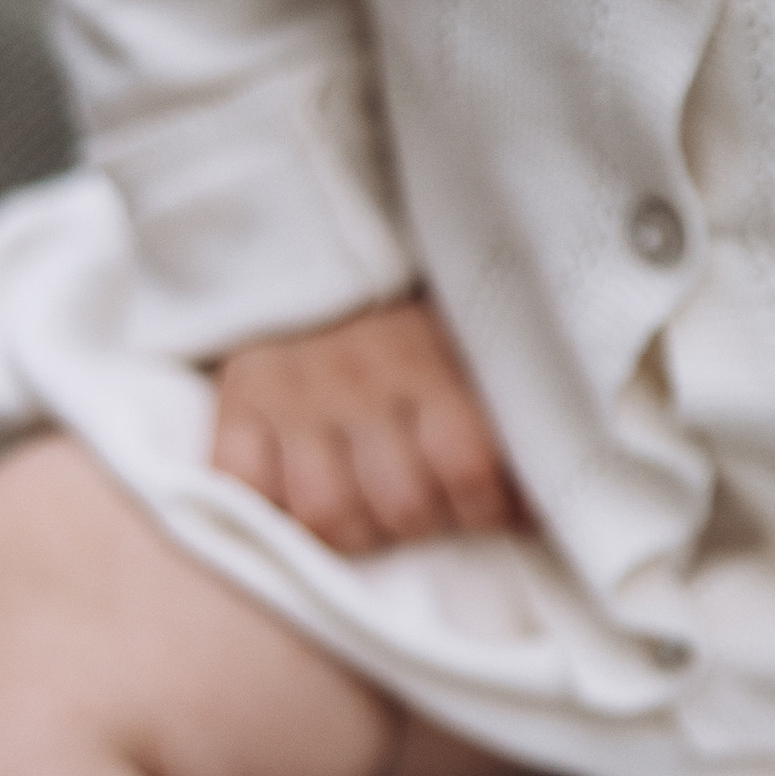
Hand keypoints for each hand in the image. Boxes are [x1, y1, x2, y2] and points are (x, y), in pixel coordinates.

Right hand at [211, 298, 523, 554]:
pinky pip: (244, 490)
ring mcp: (294, 396)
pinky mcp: (238, 403)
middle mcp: (361, 382)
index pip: (469, 468)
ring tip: (361, 516)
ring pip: (325, 514)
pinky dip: (269, 511)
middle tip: (419, 511)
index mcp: (430, 363)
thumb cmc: (404, 312)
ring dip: (351, 532)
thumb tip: (536, 503)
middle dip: (420, 527)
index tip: (486, 511)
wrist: (313, 242)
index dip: (486, 511)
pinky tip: (294, 499)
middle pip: (401, 506)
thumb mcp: (461, 340)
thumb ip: (494, 410)